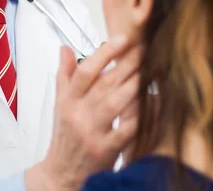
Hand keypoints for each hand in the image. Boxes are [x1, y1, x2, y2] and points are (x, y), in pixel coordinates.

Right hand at [25, 37, 140, 190]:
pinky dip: (141, 114)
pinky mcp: (106, 150)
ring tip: (150, 70)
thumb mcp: (59, 103)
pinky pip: (127, 128)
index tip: (123, 38)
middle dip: (127, 64)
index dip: (105, 52)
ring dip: (135, 85)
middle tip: (145, 50)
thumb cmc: (65, 136)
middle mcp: (78, 114)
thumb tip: (64, 48)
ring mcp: (92, 132)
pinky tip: (152, 101)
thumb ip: (64, 75)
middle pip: (104, 83)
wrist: (62, 174)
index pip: (85, 71)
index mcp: (67, 100)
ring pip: (115, 103)